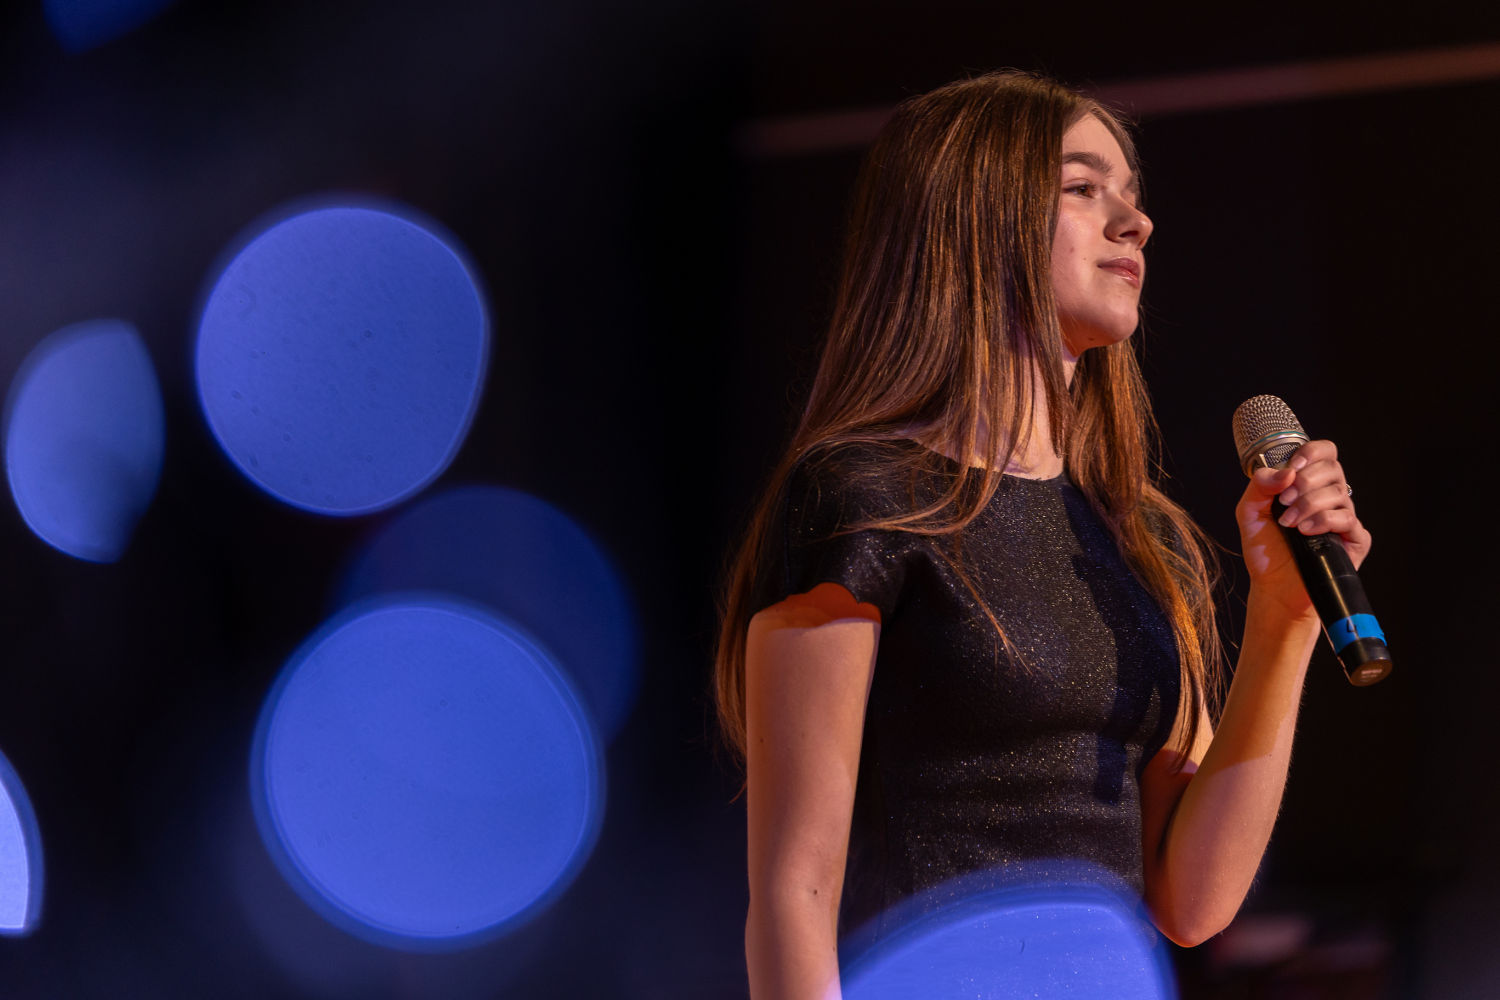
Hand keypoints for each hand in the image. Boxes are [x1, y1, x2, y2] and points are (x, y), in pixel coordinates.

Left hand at [1235, 439, 1371, 615]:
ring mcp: (1344, 517)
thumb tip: (1287, 471)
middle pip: (1332, 468)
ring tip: (1289, 524)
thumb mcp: (1250, 512)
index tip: (1293, 467)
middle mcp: (1329, 496)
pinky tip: (1306, 532)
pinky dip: (1324, 521)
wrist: (1274, 586)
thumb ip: (1260, 485)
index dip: (1311, 453)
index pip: (1323, 452)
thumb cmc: (1265, 549)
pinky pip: (1347, 518)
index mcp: (1307, 484)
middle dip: (1305, 482)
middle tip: (1284, 503)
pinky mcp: (1355, 538)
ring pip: (1338, 493)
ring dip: (1308, 505)